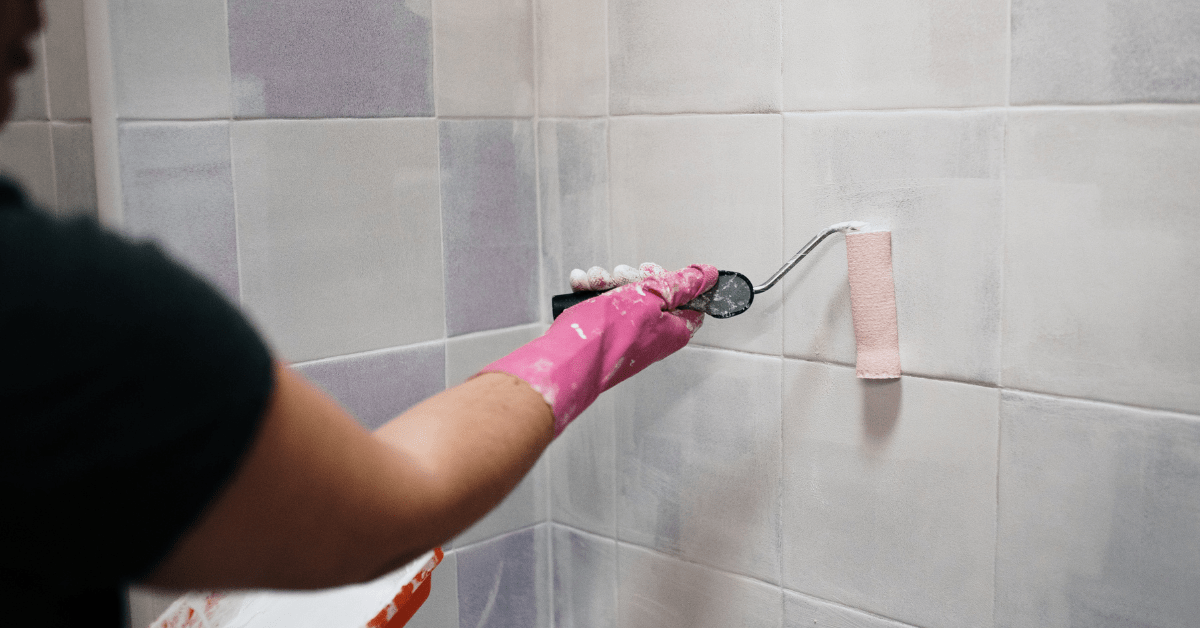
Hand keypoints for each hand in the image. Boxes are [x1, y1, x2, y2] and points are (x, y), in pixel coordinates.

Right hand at [479, 264, 718, 434]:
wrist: (567, 359)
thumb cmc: (608, 334)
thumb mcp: (651, 297)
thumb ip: (682, 284)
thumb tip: (708, 276)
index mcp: (674, 329)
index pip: (690, 299)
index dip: (673, 280)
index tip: (654, 271)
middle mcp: (654, 334)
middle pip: (654, 293)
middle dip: (632, 277)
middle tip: (621, 276)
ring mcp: (629, 334)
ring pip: (626, 295)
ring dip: (608, 282)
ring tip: (595, 282)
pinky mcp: (606, 333)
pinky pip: (605, 305)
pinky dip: (593, 292)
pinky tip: (583, 287)